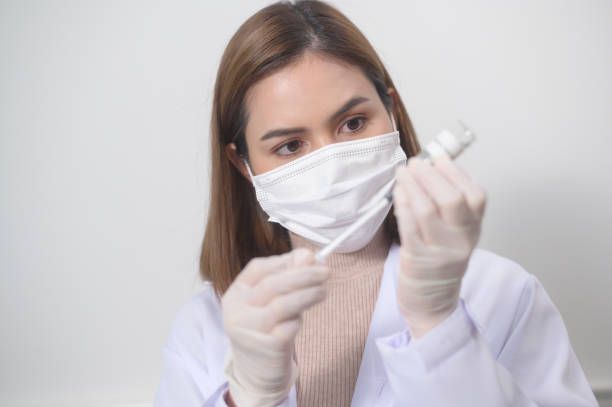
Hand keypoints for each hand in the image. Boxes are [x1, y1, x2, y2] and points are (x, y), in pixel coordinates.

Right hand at [221, 248, 328, 406]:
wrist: (256, 371)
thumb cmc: (265, 328)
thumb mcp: (270, 301)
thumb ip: (285, 277)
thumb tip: (307, 255)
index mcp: (235, 294)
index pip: (257, 268)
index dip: (284, 260)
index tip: (309, 256)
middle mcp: (237, 311)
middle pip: (272, 285)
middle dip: (302, 275)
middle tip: (325, 271)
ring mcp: (249, 330)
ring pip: (282, 305)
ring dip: (308, 294)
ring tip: (323, 291)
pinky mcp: (266, 347)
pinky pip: (289, 327)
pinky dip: (299, 320)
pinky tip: (302, 318)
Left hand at [392, 152, 485, 339]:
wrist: (433, 301)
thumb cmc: (439, 259)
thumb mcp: (454, 232)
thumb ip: (447, 203)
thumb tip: (432, 166)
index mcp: (473, 229)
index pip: (475, 196)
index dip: (456, 172)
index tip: (438, 156)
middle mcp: (462, 240)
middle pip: (452, 200)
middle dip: (430, 176)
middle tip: (414, 163)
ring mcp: (441, 252)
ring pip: (427, 211)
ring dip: (412, 186)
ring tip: (402, 173)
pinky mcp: (418, 260)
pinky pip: (409, 227)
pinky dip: (402, 205)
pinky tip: (398, 193)